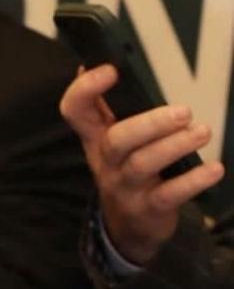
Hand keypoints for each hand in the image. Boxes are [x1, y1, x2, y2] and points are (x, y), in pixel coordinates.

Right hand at [60, 65, 223, 265]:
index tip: (110, 69)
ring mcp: (125, 186)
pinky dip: (193, 180)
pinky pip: (170, 194)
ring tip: (202, 132)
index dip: (85, 89)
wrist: (127, 227)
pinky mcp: (149, 207)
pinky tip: (214, 168)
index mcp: (94, 137)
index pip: (75, 110)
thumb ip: (106, 107)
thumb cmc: (125, 170)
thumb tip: (92, 62)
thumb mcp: (109, 141)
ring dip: (175, 146)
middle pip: (116, 140)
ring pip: (143, 164)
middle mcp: (105, 161)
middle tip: (183, 112)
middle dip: (149, 123)